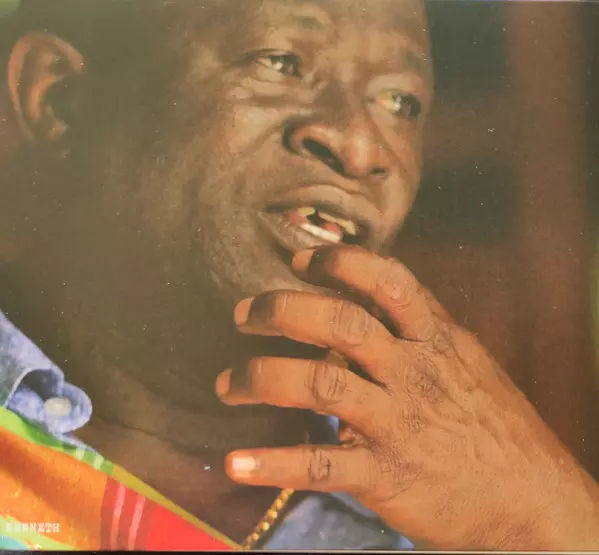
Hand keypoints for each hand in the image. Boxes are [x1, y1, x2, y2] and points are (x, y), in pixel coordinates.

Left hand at [216, 246, 598, 549]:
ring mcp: (400, 423)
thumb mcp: (464, 361)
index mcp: (436, 340)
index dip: (341, 263)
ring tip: (228, 385)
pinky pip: (322, 465)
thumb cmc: (491, 422)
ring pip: (322, 387)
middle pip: (342, 325)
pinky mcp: (387, 476)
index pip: (388, 282)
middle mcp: (414, 373)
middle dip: (284, 311)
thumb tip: (365, 296)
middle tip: (244, 313)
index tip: (300, 259)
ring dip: (262, 379)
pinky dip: (274, 462)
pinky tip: (236, 463)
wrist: (534, 498)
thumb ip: (417, 328)